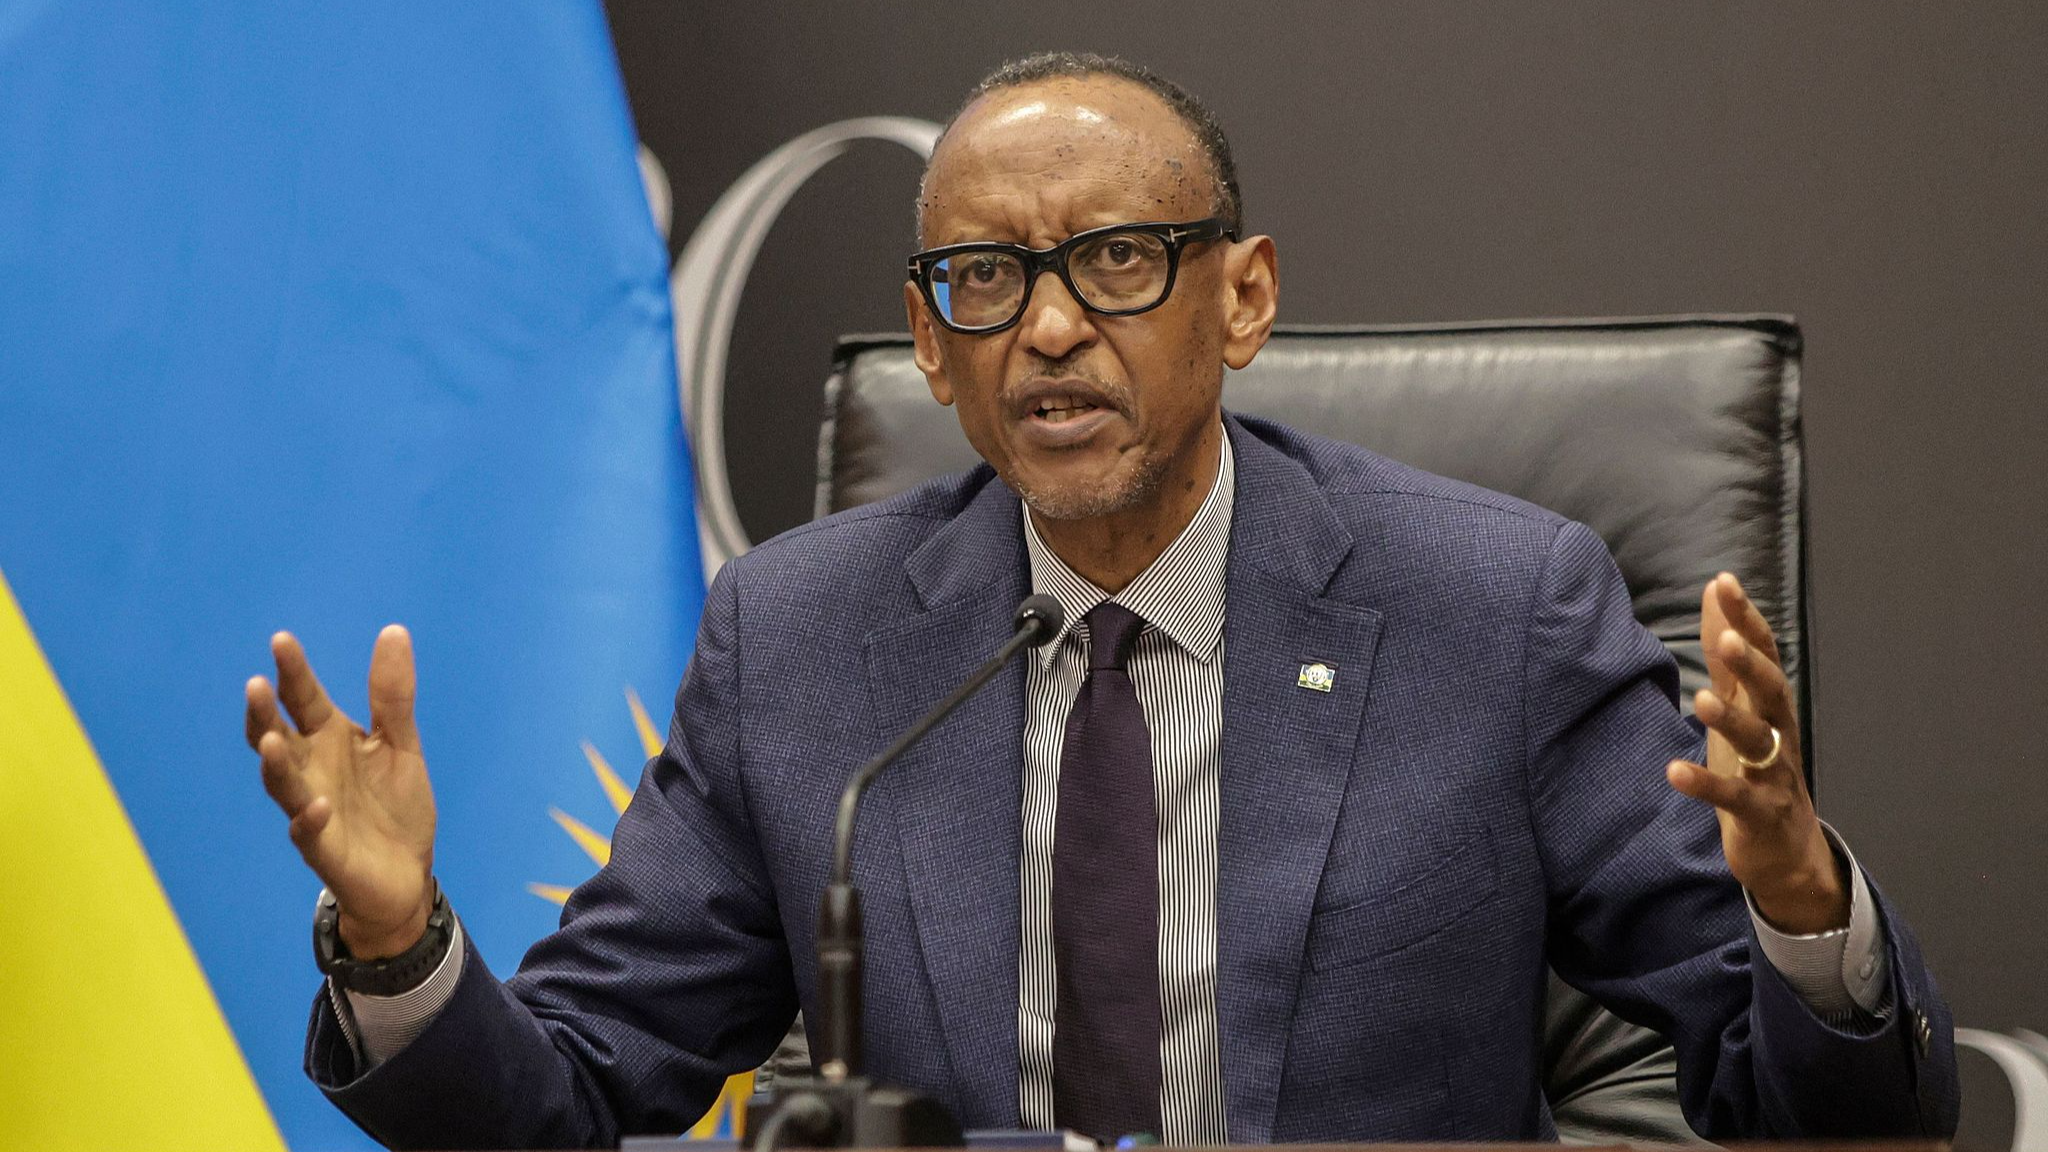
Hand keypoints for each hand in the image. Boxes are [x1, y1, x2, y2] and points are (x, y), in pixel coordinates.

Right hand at [247, 626, 436, 958]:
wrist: (407, 873)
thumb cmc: (394, 806)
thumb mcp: (400, 743)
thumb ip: (392, 694)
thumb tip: (393, 630)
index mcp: (329, 739)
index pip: (304, 699)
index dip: (293, 672)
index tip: (282, 640)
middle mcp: (311, 770)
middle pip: (277, 736)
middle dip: (264, 714)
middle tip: (256, 684)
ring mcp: (311, 810)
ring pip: (282, 784)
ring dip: (275, 764)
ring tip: (272, 741)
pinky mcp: (323, 849)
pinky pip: (307, 834)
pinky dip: (308, 820)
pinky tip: (315, 807)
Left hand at [1665, 574, 1847, 933]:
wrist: (1786, 849)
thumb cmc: (1756, 767)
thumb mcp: (1741, 707)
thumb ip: (1726, 655)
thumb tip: (1716, 591)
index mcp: (1772, 706)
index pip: (1765, 654)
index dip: (1746, 619)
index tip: (1725, 583)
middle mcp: (1779, 734)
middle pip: (1772, 692)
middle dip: (1751, 665)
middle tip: (1726, 639)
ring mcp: (1773, 774)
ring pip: (1759, 743)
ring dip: (1732, 720)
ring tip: (1700, 700)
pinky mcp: (1759, 813)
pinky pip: (1735, 798)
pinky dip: (1706, 785)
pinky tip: (1675, 771)